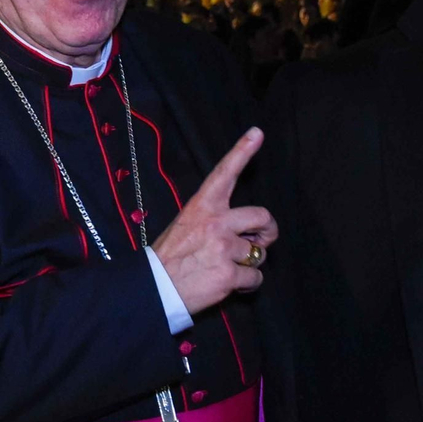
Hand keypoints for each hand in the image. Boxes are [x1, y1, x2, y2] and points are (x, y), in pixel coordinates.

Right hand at [151, 128, 277, 315]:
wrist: (155, 289)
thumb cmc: (170, 257)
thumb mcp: (186, 224)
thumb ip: (214, 219)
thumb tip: (244, 230)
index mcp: (202, 206)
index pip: (225, 173)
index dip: (243, 151)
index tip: (257, 133)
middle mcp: (216, 222)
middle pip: (262, 216)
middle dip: (267, 231)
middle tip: (259, 242)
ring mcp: (223, 248)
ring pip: (259, 253)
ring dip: (250, 264)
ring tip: (229, 268)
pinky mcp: (229, 274)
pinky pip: (255, 277)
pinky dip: (247, 284)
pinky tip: (230, 284)